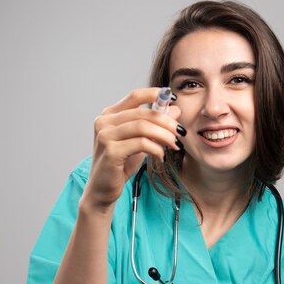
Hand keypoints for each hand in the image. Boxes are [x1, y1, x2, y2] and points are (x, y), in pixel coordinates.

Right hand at [82, 88, 182, 209]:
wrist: (102, 190)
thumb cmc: (120, 165)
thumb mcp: (140, 141)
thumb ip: (154, 125)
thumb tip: (175, 108)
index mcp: (110, 114)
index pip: (135, 95)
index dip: (155, 93)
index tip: (174, 98)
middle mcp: (104, 121)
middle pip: (143, 112)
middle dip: (166, 121)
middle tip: (180, 132)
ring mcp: (105, 135)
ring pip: (143, 126)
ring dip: (164, 135)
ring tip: (174, 144)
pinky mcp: (110, 151)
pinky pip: (141, 143)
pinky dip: (156, 148)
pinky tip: (161, 156)